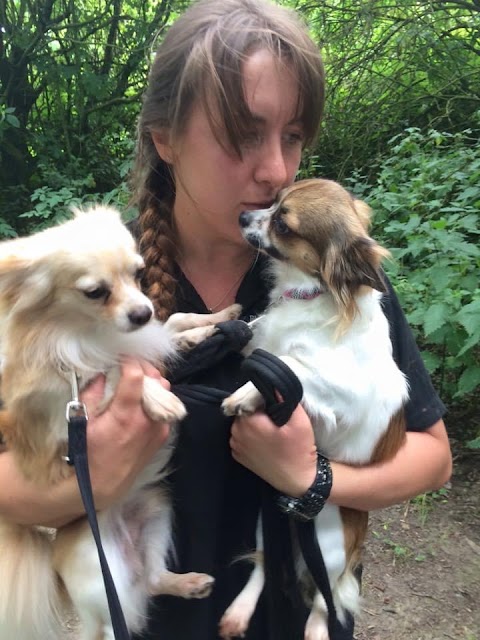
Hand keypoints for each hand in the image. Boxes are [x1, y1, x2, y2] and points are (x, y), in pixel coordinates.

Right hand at [80, 357, 171, 506]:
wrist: (104, 483)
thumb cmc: (89, 452)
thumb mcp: (83, 422)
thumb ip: (92, 393)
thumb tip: (101, 373)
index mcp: (126, 414)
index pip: (136, 376)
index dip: (130, 360)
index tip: (122, 356)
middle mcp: (147, 419)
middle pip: (156, 380)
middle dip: (144, 367)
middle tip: (131, 365)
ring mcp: (159, 427)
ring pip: (165, 392)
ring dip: (153, 381)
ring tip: (138, 379)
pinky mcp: (163, 434)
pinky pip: (166, 407)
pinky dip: (157, 398)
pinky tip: (144, 399)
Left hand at [230, 403, 316, 496]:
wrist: (297, 480)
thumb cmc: (298, 449)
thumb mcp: (299, 421)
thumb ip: (284, 399)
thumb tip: (273, 383)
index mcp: (248, 422)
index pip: (249, 399)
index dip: (261, 400)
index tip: (274, 406)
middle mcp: (236, 433)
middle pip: (243, 412)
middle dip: (256, 411)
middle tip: (274, 418)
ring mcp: (236, 446)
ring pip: (241, 425)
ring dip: (252, 424)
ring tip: (270, 430)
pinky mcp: (238, 457)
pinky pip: (241, 438)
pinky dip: (249, 436)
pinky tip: (264, 441)